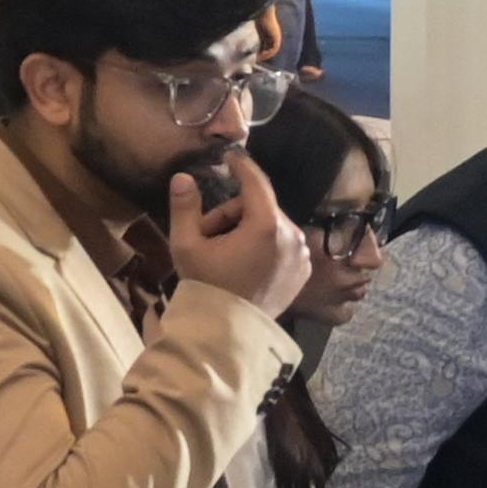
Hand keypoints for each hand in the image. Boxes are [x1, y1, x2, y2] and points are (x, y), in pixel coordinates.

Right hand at [165, 164, 306, 309]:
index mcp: (265, 226)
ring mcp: (301, 255)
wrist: (229, 331)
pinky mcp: (303, 270)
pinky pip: (282, 245)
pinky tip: (244, 264)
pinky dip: (264, 246)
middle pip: (259, 207)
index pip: (256, 183)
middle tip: (207, 235)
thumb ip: (185, 207)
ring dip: (247, 230)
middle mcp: (291, 236)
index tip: (231, 156)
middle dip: (232, 214)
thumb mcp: (186, 245)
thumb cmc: (207, 285)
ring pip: (271, 226)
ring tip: (224, 253)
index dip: (241, 167)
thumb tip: (183, 177)